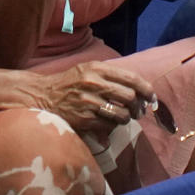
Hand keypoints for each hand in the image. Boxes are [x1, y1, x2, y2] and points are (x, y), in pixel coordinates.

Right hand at [33, 61, 154, 138]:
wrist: (43, 96)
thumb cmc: (69, 83)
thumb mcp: (87, 70)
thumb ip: (111, 76)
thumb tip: (141, 90)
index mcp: (96, 68)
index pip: (131, 78)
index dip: (146, 89)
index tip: (151, 97)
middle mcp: (92, 83)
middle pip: (130, 97)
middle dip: (138, 106)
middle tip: (138, 111)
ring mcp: (88, 101)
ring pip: (122, 114)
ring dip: (126, 118)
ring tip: (123, 117)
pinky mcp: (84, 118)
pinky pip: (109, 125)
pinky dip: (112, 125)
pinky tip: (108, 122)